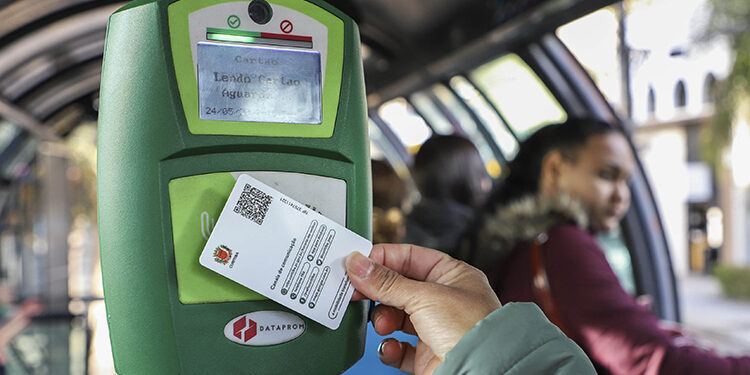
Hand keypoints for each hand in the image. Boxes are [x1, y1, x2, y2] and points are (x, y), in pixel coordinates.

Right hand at [346, 244, 501, 374]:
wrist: (481, 371)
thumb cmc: (471, 330)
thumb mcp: (424, 296)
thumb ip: (386, 282)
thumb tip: (357, 264)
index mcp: (452, 275)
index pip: (410, 257)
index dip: (382, 258)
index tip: (356, 263)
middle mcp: (444, 300)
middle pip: (398, 287)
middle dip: (377, 291)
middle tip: (355, 291)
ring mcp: (435, 328)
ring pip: (395, 316)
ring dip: (383, 319)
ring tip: (383, 324)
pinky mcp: (426, 354)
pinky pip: (398, 347)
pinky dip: (389, 347)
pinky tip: (390, 346)